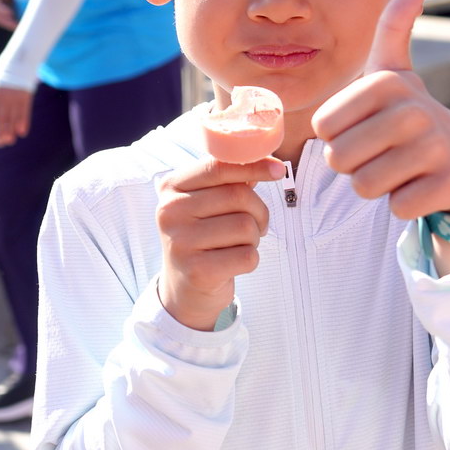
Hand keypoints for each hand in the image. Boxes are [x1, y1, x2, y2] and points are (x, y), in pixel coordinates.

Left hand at [0, 85, 32, 146]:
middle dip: (0, 133)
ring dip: (11, 132)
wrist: (17, 67)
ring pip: (13, 119)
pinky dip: (23, 125)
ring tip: (10, 141)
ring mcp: (14, 98)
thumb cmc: (2, 84)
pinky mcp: (25, 98)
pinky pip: (24, 114)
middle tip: (1, 143)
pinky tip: (22, 133)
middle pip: (1, 120)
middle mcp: (2, 98)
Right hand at [155, 157, 285, 330]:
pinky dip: (251, 259)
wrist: (184, 289)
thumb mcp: (207, 204)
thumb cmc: (204, 237)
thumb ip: (230, 180)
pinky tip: (234, 263)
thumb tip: (268, 160)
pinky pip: (247, 255)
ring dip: (254, 237)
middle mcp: (170, 212)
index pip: (218, 167)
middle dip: (259, 211)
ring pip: (246, 226)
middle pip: (238, 196)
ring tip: (239, 244)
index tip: (279, 169)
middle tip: (256, 224)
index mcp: (171, 187)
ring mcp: (181, 242)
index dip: (254, 166)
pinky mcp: (197, 271)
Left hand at [312, 0, 449, 272]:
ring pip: (366, 185)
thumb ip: (392, 30)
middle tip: (381, 153)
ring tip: (400, 167)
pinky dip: (403, 203)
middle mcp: (413, 110)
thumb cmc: (409, 115)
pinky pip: (397, 206)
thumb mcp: (394, 71)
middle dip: (353, 165)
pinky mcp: (448, 183)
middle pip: (340, 159)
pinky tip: (420, 184)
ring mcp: (435, 147)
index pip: (323, 128)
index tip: (364, 128)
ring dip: (377, 185)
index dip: (336, 137)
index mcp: (387, 83)